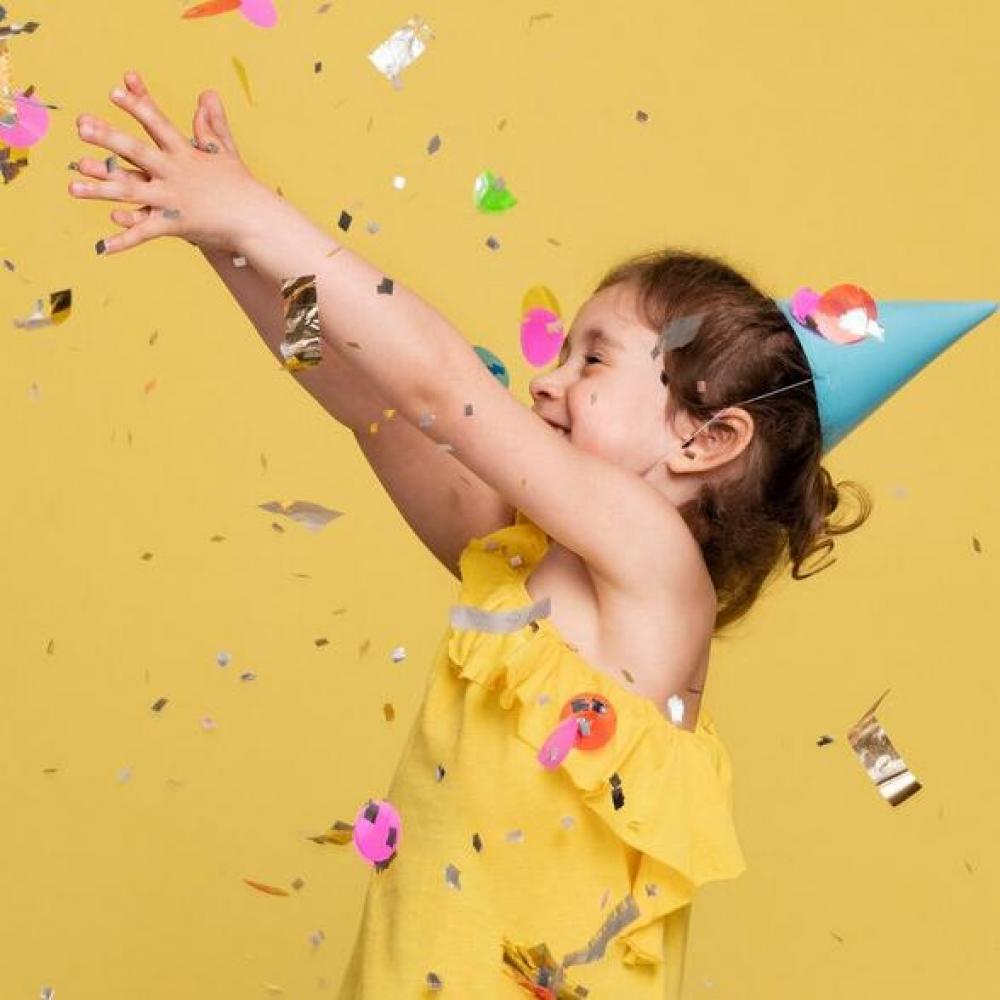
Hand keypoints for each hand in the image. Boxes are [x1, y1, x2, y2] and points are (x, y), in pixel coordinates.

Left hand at [68, 70, 273, 255]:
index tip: (114, 91)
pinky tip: (102, 247)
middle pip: (137, 151)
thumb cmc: (243, 188)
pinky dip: (123, 241)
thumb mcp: (227, 152)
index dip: (136, 107)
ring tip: (71, 186)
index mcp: (186, 154)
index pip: (157, 125)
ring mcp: (173, 199)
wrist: (257, 221)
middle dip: (108, 139)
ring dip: (99, 189)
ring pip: (130, 192)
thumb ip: (212, 122)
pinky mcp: (175, 225)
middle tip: (81, 127)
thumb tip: (207, 92)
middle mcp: (176, 173)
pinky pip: (144, 234)